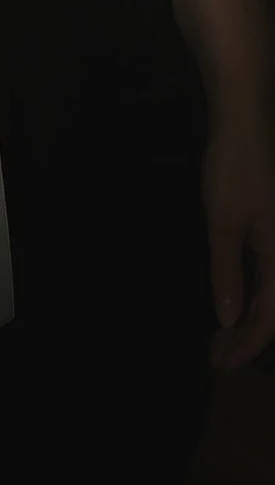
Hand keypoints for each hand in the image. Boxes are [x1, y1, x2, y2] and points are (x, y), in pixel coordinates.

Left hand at [206, 121, 274, 369]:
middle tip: (215, 356)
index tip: (221, 365)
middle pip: (273, 308)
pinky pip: (268, 271)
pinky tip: (233, 299)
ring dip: (247, 316)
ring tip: (219, 336)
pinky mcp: (271, 226)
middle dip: (245, 337)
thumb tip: (229, 318)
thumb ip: (226, 272)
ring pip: (271, 291)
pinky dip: (249, 292)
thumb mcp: (223, 223)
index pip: (269, 316)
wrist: (245, 119)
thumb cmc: (233, 168)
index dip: (245, 345)